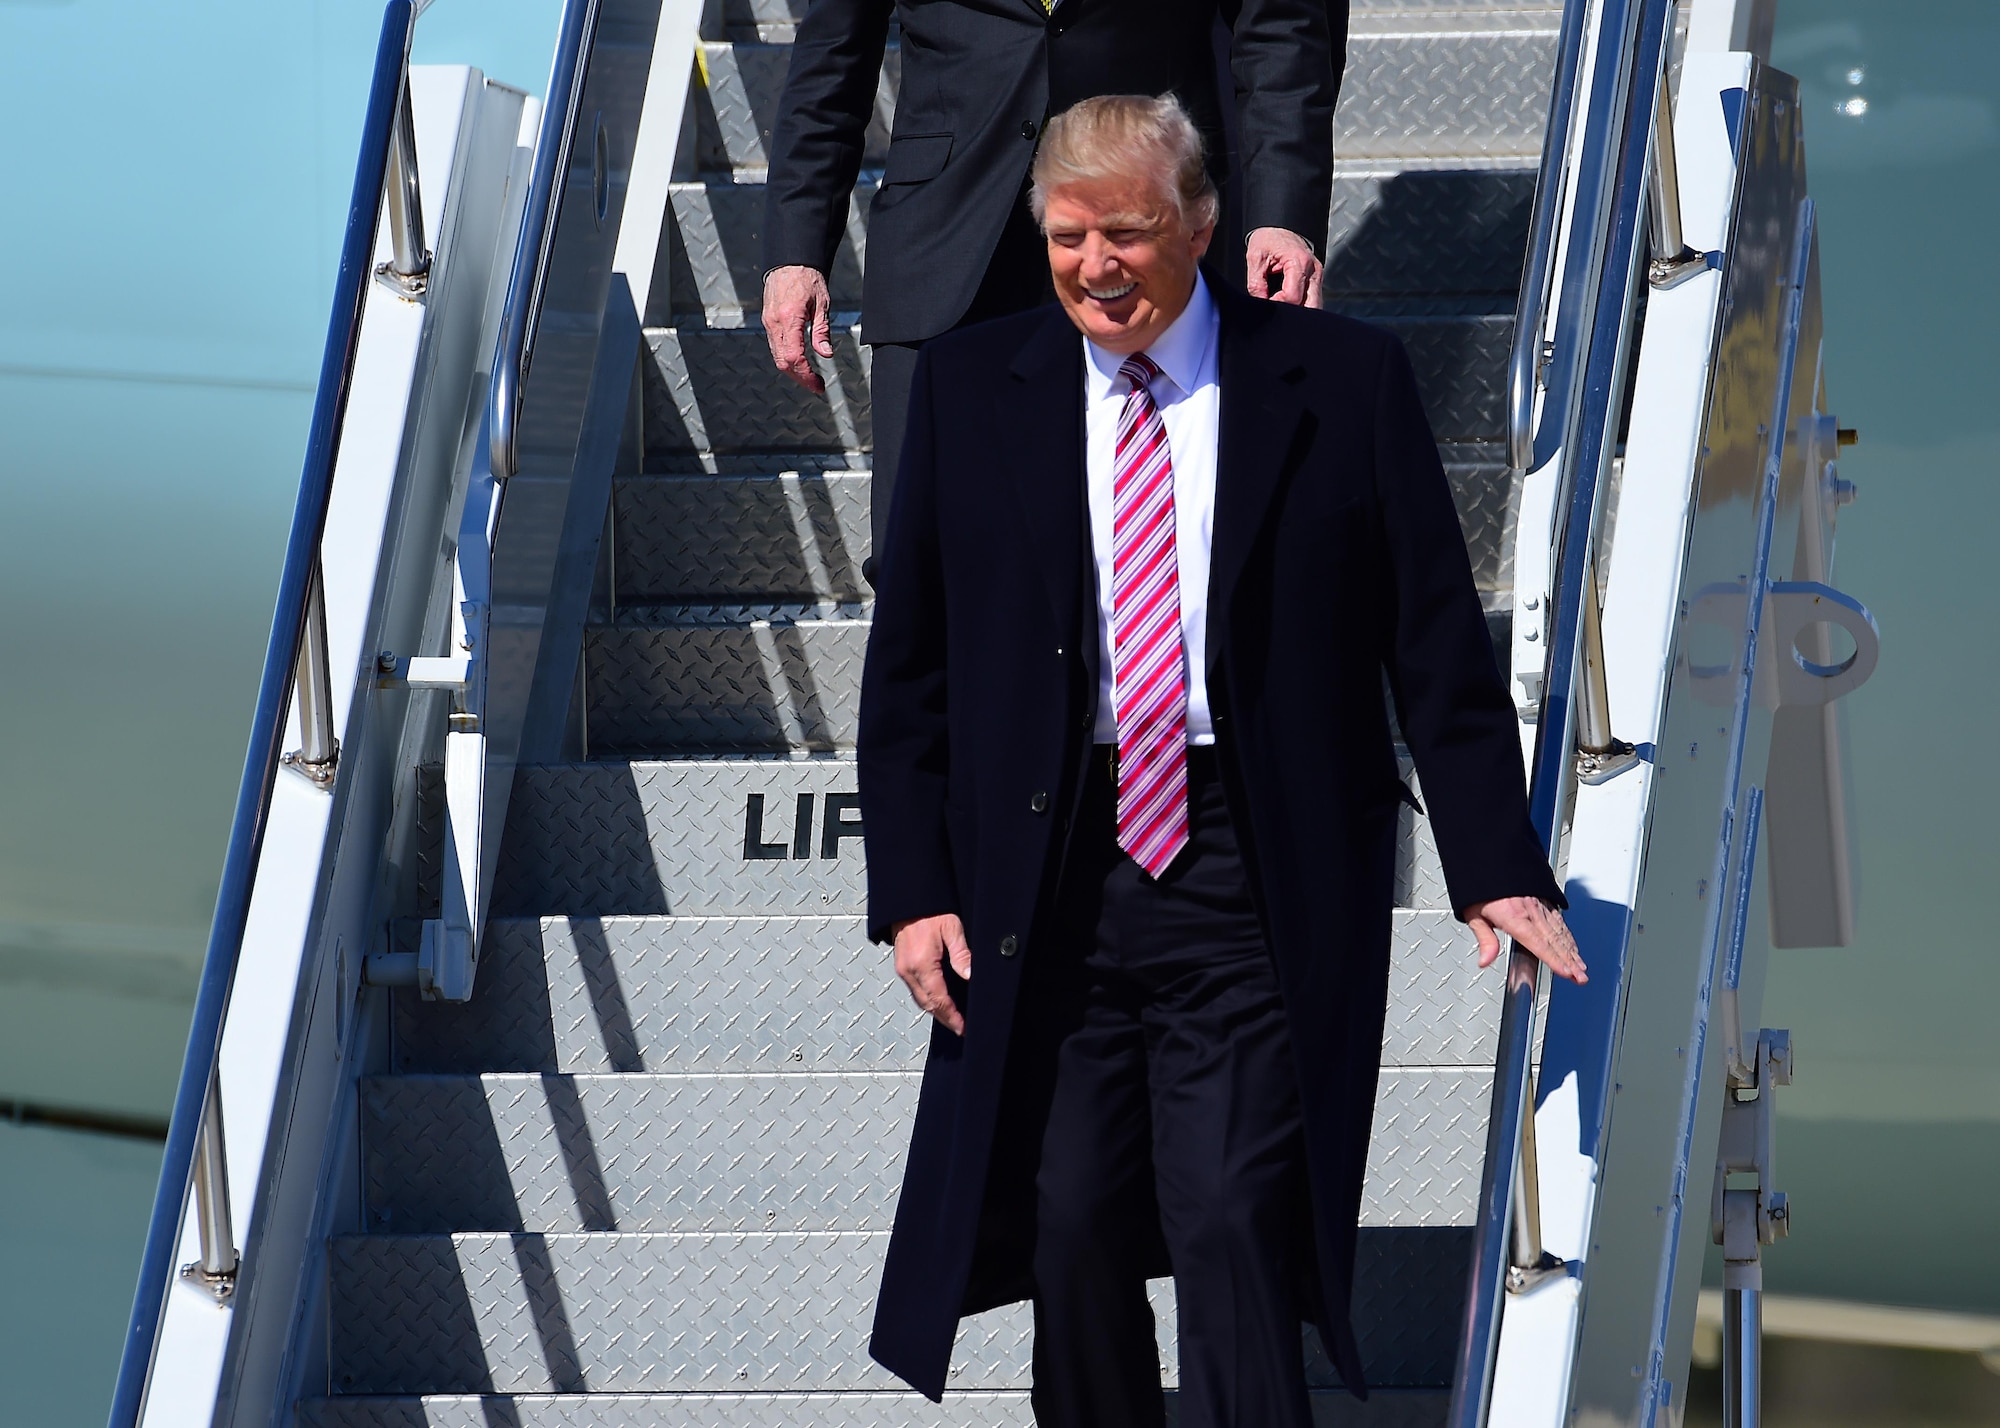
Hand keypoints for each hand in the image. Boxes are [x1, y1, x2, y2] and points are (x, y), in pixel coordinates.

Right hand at [762, 264, 834, 393]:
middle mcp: (775, 322)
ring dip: (793, 370)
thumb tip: (826, 354)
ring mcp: (768, 322)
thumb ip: (822, 331)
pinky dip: (786, 358)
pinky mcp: (768, 321)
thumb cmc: (808, 279)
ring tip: (810, 377)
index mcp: (790, 317)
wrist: (790, 260)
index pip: (794, 356)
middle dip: (800, 377)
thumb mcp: (822, 304)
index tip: (818, 385)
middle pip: (783, 361)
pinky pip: (775, 346)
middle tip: (816, 386)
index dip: (806, 375)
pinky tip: (800, 362)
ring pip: (777, 356)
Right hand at [891, 912, 973, 1035]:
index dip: (952, 1016)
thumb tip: (969, 976)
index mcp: (922, 964)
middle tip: (959, 1028)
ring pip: (920, 1000)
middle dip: (944, 1018)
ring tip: (951, 1018)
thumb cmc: (929, 910)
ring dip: (935, 1011)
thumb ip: (961, 954)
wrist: (907, 900)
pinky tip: (938, 1000)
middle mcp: (908, 970)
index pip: (939, 999)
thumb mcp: (952, 928)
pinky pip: (914, 990)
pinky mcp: (901, 965)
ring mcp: (902, 969)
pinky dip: (927, 999)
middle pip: (927, 1005)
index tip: (962, 1027)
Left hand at [1246, 226, 1323, 307]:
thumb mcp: (1255, 258)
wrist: (1280, 224)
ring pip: (1315, 306)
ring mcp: (1317, 276)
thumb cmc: (1269, 237)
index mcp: (1299, 262)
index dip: (1278, 305)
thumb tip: (1261, 303)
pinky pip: (1313, 300)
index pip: (1293, 297)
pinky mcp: (1315, 280)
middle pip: (1311, 306)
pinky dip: (1303, 307)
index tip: (1266, 302)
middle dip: (1293, 314)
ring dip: (1300, 312)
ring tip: (1283, 310)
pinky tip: (1290, 307)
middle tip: (1277, 312)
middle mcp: (1313, 270)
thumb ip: (1256, 284)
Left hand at [1462, 896, 1587, 984]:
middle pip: (1554, 941)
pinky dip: (1569, 937)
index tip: (1566, 972)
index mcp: (1513, 916)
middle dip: (1570, 961)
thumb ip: (1485, 939)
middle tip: (1581, 978)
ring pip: (1560, 932)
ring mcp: (1540, 904)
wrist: (1489, 856)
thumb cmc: (1481, 885)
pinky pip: (1560, 921)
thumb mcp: (1474, 913)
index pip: (1537, 943)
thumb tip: (1485, 961)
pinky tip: (1573, 947)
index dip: (1553, 959)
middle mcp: (1531, 911)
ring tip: (1581, 969)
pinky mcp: (1545, 899)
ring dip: (1572, 952)